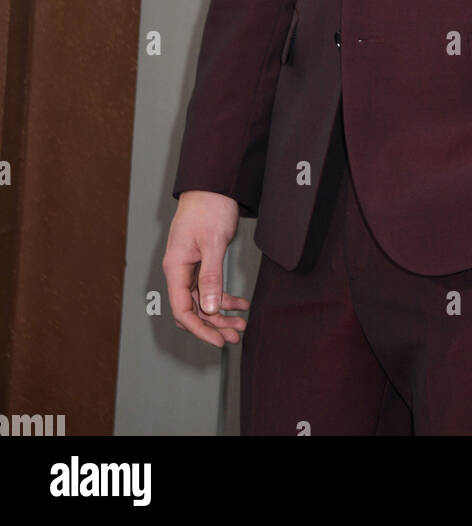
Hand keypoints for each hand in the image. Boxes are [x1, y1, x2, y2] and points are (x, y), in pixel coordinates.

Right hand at [163, 190, 248, 346]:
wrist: (214, 185)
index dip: (200, 329)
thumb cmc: (210, 208)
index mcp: (176, 267)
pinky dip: (224, 297)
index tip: (218, 340)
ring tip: (241, 324)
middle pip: (192, 309)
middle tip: (236, 335)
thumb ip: (211, 276)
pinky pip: (209, 288)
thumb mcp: (213, 243)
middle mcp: (179, 270)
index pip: (182, 310)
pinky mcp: (202, 262)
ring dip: (221, 314)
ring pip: (202, 301)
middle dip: (213, 325)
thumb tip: (210, 309)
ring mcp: (190, 267)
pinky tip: (240, 303)